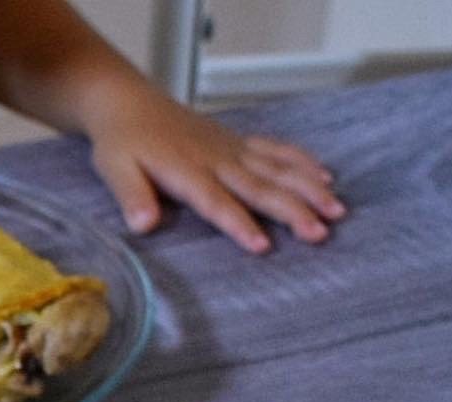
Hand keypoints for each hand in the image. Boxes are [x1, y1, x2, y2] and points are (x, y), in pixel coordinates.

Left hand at [84, 72, 345, 252]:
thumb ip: (131, 197)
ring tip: (336, 210)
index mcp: (188, 172)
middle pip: (260, 187)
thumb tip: (144, 225)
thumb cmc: (122, 144)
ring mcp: (232, 149)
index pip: (217, 204)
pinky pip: (276, 150)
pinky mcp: (238, 143)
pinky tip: (325, 177)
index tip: (263, 246)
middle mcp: (217, 160)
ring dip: (309, 188)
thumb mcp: (115, 171)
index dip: (240, 225)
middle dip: (293, 210)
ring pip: (277, 168)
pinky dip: (302, 162)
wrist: (131, 105)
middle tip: (320, 232)